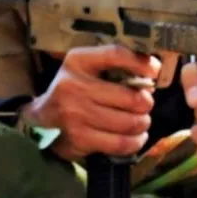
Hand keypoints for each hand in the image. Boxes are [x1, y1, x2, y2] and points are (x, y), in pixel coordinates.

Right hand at [21, 45, 160, 161]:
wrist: (42, 117)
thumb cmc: (73, 89)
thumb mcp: (86, 67)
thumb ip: (114, 65)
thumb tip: (152, 70)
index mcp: (78, 61)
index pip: (115, 54)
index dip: (140, 63)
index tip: (154, 72)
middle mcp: (74, 86)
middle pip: (130, 97)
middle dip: (145, 103)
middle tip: (145, 105)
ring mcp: (76, 114)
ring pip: (128, 122)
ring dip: (142, 123)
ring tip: (141, 122)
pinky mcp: (80, 138)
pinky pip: (120, 143)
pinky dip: (135, 141)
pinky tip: (136, 137)